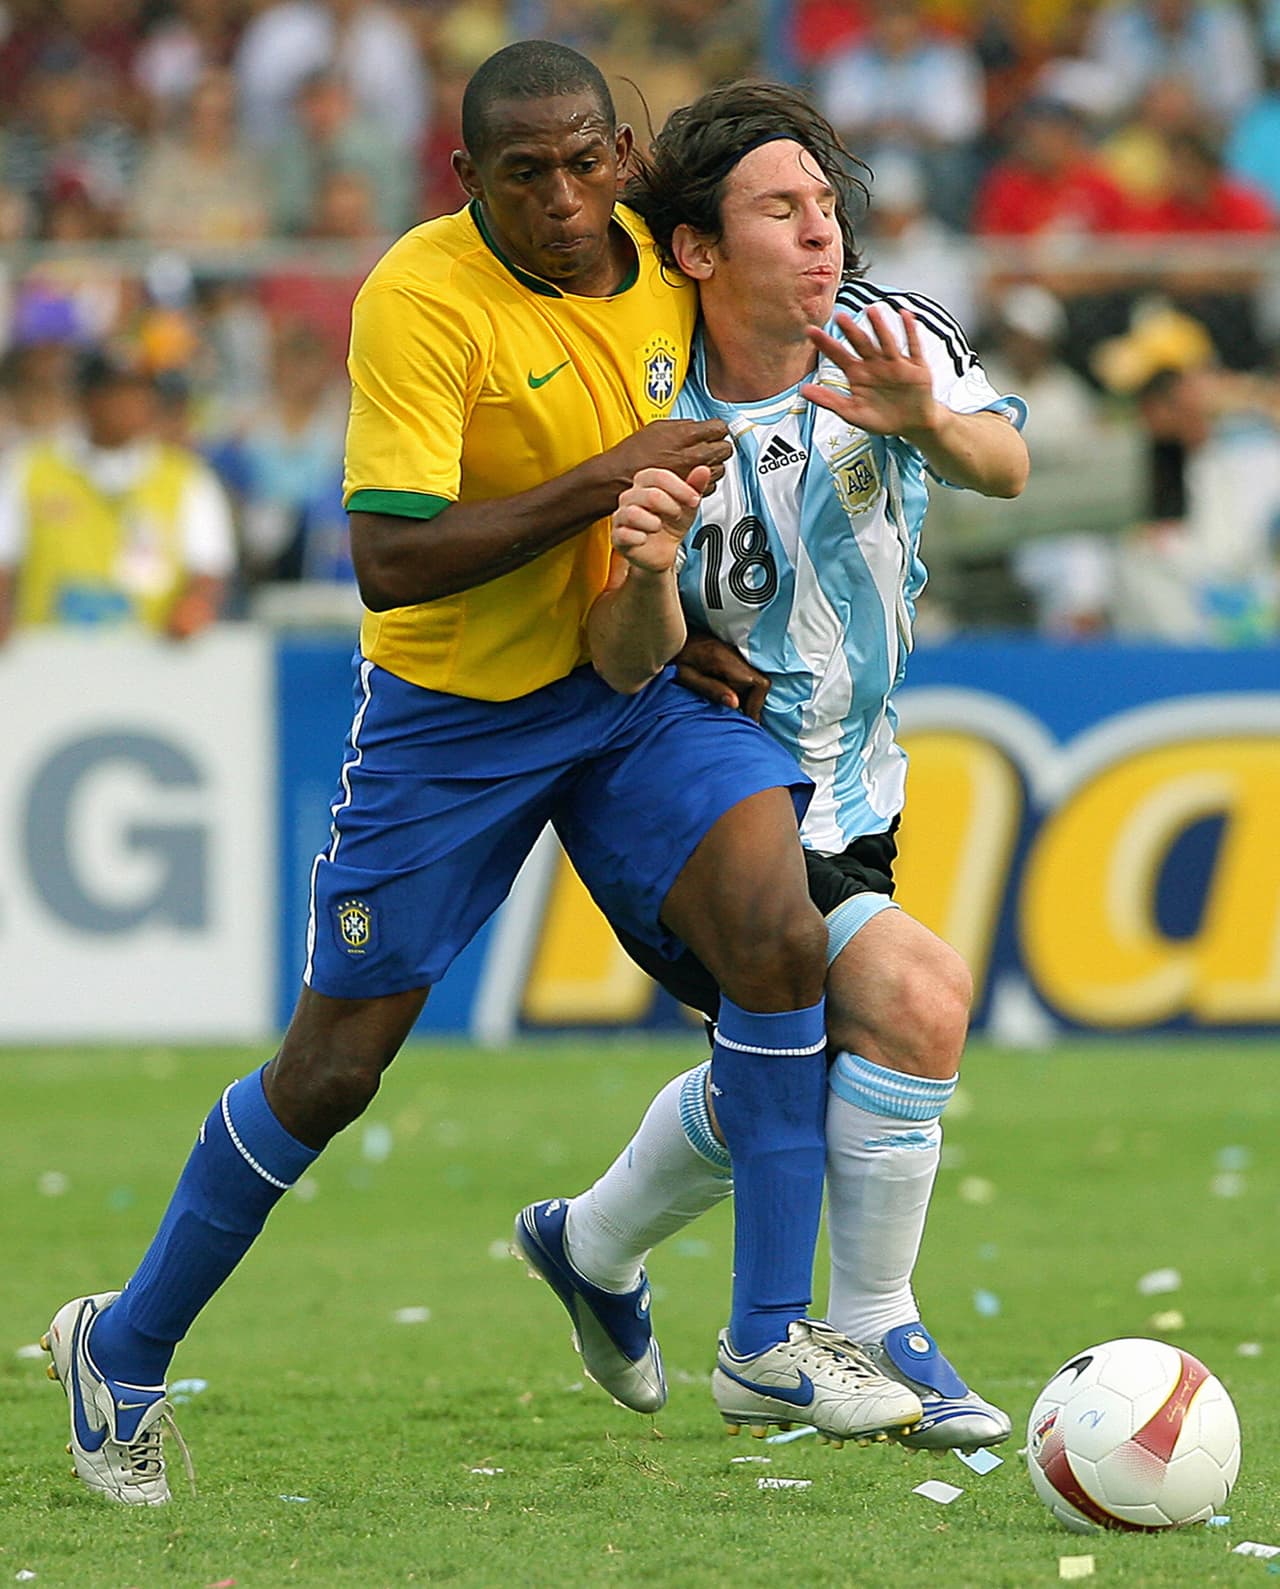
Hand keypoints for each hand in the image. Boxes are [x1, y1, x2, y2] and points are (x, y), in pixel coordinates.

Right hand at [605, 418, 731, 492]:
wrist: (620, 478)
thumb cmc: (633, 454)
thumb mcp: (656, 428)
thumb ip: (682, 425)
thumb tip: (697, 425)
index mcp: (684, 436)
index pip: (719, 428)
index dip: (718, 428)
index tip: (715, 430)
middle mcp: (692, 456)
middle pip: (724, 448)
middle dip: (720, 445)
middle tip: (713, 445)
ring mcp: (692, 476)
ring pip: (720, 468)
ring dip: (715, 464)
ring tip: (703, 462)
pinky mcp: (689, 492)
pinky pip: (710, 485)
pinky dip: (705, 480)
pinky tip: (695, 476)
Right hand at [611, 465, 710, 573]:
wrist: (663, 552)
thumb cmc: (671, 524)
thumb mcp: (687, 505)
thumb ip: (695, 486)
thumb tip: (703, 470)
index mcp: (646, 484)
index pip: (658, 476)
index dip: (679, 487)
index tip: (694, 499)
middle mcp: (631, 497)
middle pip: (649, 494)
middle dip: (670, 506)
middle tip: (678, 515)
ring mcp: (622, 517)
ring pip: (632, 513)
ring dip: (653, 522)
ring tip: (659, 527)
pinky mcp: (618, 537)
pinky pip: (623, 534)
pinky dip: (638, 538)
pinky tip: (645, 539)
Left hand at [674, 629, 770, 720]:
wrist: (667, 635)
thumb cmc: (673, 658)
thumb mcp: (687, 676)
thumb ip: (711, 689)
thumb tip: (735, 704)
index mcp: (725, 660)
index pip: (758, 683)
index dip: (756, 705)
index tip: (746, 720)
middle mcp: (735, 655)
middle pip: (760, 683)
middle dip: (753, 703)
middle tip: (739, 719)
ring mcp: (735, 655)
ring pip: (755, 680)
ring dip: (748, 698)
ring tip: (734, 712)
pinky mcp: (732, 657)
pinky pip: (746, 676)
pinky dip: (743, 690)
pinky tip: (728, 699)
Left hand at [802, 306, 937, 439]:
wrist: (911, 424)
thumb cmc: (881, 418)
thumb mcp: (852, 412)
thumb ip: (828, 400)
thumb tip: (802, 391)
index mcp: (858, 374)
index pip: (839, 355)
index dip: (825, 344)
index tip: (811, 332)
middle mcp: (874, 364)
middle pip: (861, 344)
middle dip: (851, 331)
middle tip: (839, 317)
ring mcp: (894, 363)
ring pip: (886, 342)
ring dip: (880, 327)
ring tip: (871, 312)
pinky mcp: (915, 367)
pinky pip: (913, 347)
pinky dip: (911, 332)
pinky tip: (906, 316)